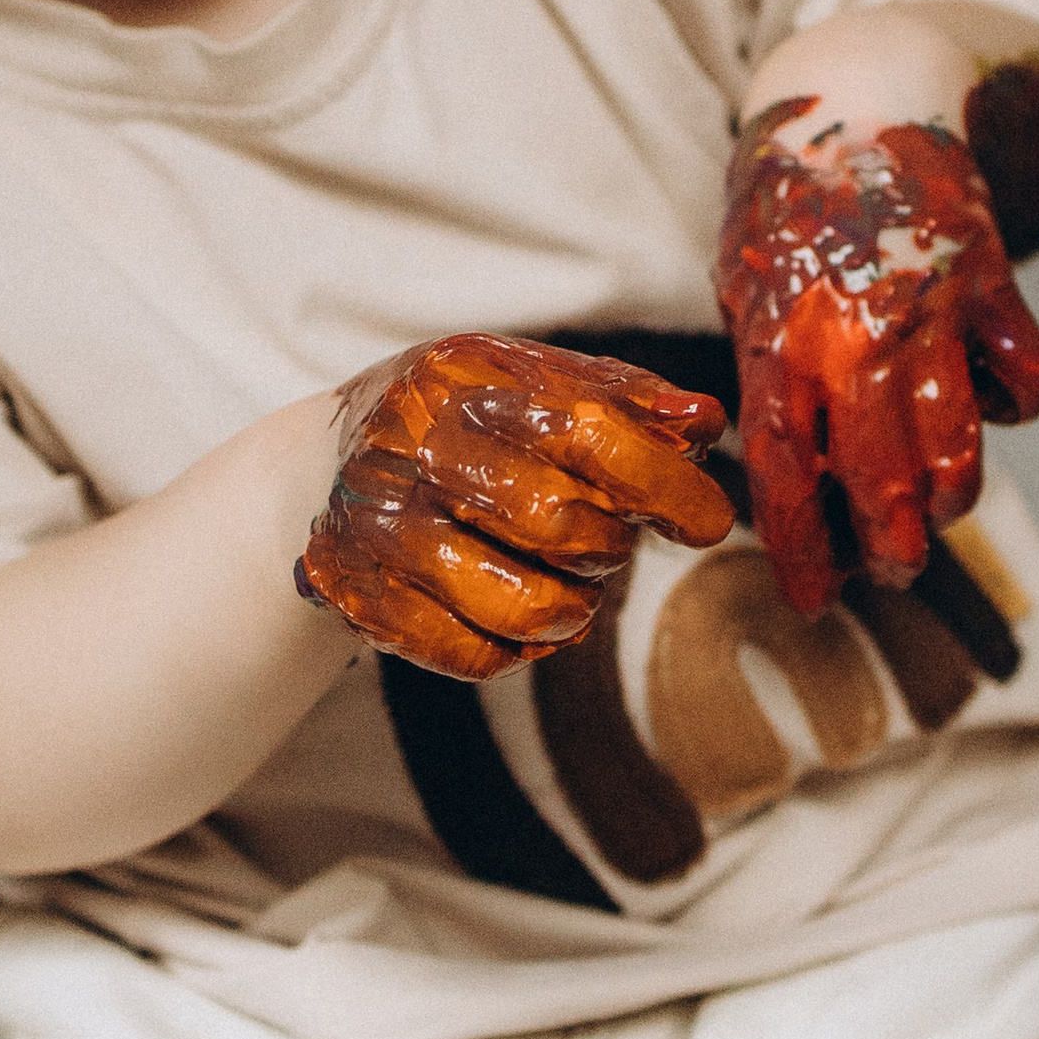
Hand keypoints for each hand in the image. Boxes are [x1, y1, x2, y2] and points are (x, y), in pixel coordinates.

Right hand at [295, 333, 731, 681]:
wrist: (330, 461)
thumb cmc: (467, 420)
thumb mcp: (534, 382)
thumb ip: (624, 400)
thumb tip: (705, 421)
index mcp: (473, 382)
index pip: (588, 433)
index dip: (664, 482)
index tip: (708, 522)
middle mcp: (418, 448)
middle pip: (557, 523)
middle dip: (608, 547)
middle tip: (606, 542)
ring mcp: (383, 527)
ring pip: (522, 608)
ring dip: (572, 609)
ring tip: (568, 586)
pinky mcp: (362, 597)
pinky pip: (474, 657)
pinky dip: (516, 649)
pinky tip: (513, 615)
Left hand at [715, 97, 1038, 615]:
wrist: (857, 93)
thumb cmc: (788, 199)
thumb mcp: (747, 286)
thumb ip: (768, 374)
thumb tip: (796, 474)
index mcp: (781, 338)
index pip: (789, 474)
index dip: (804, 548)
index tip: (814, 600)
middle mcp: (856, 333)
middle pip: (884, 483)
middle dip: (893, 547)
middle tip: (894, 566)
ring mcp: (931, 309)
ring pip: (961, 450)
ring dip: (952, 498)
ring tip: (940, 509)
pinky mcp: (992, 282)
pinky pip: (1025, 382)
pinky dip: (1014, 406)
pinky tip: (987, 399)